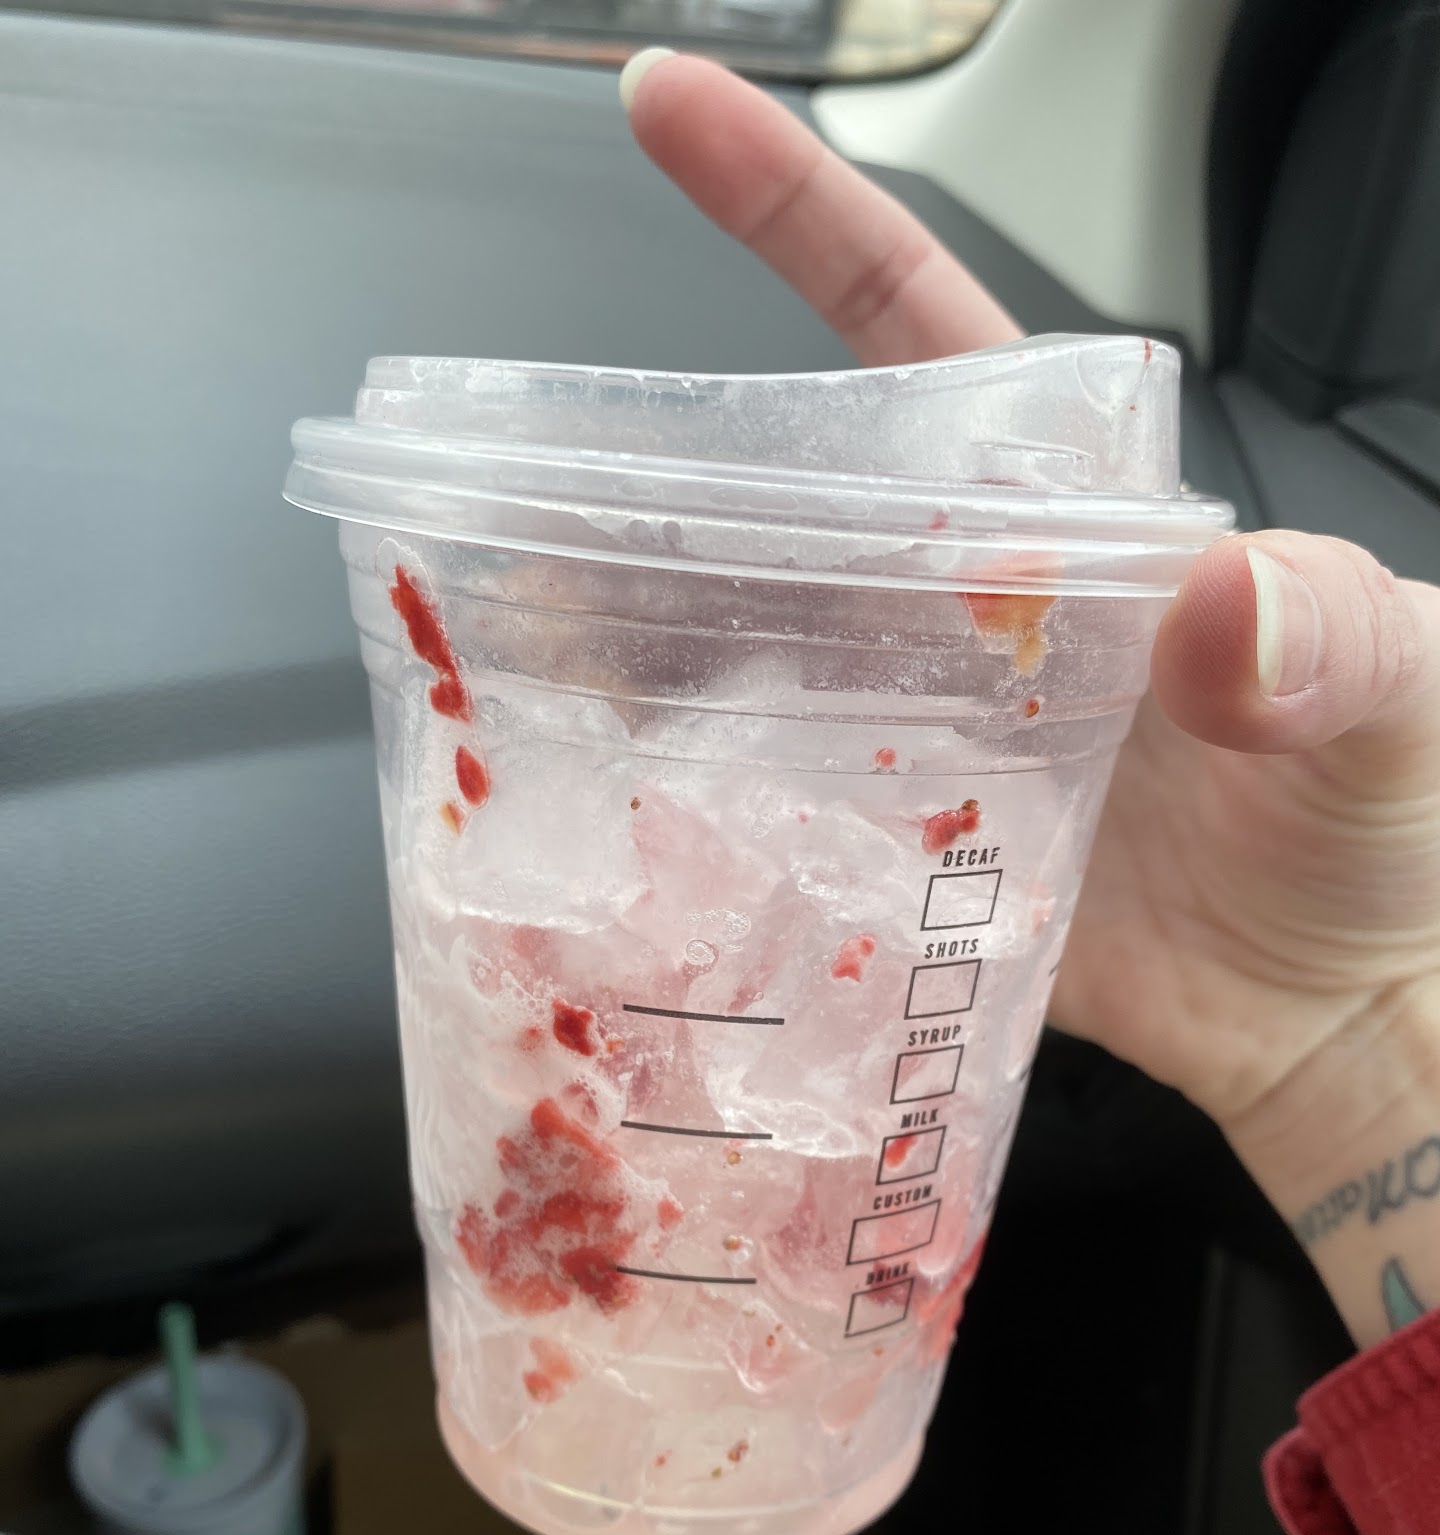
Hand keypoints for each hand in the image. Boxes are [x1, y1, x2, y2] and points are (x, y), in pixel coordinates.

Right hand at [623, 53, 1439, 1344]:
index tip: (669, 117)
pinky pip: (779, 820)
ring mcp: (936, 741)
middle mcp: (982, 617)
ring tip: (524, 655)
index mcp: (1076, 526)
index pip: (919, 336)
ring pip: (755, 661)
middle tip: (527, 496)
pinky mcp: (910, 864)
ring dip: (642, 651)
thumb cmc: (1397, 831)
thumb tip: (1223, 606)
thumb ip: (1333, 635)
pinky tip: (628, 819)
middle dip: (655, 488)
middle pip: (789, 512)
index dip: (795, 220)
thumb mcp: (1404, 695)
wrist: (1349, 1012)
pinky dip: (700, 815)